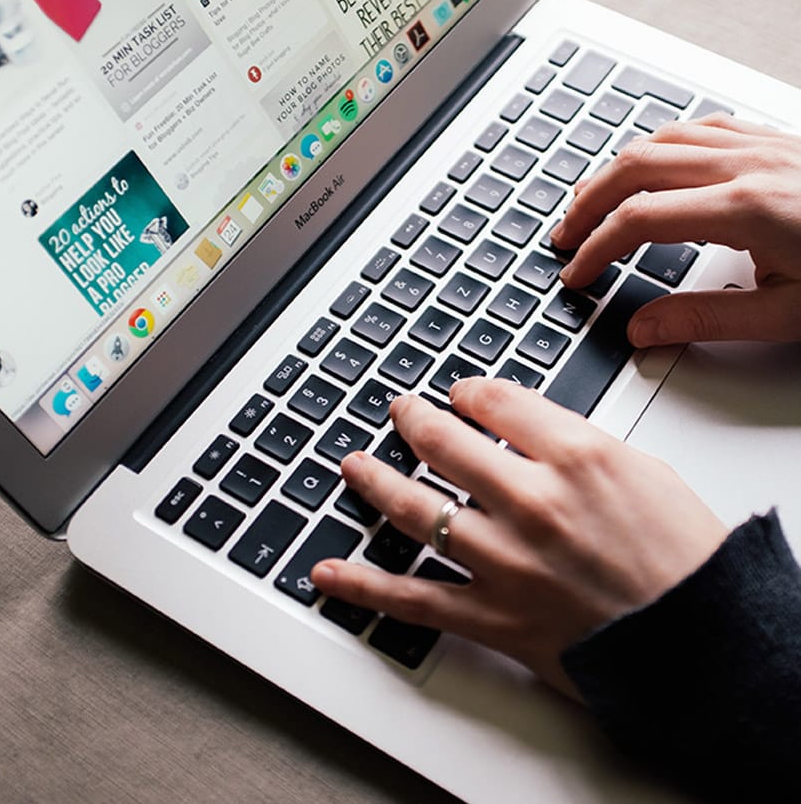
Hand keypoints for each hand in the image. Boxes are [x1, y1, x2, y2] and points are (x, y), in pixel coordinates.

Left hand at [312, 379, 726, 698]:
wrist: (705, 642)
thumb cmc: (685, 556)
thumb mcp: (642, 469)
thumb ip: (573, 442)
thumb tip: (522, 427)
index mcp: (576, 456)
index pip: (495, 401)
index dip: (469, 391)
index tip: (462, 395)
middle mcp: (533, 503)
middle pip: (444, 442)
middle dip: (415, 419)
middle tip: (400, 411)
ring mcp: (507, 562)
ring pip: (416, 510)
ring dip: (374, 481)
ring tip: (353, 465)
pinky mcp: (495, 617)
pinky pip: (415, 598)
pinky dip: (365, 585)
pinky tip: (329, 571)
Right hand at [552, 113, 800, 345]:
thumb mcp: (788, 313)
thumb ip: (708, 319)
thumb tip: (644, 328)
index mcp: (748, 208)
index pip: (640, 219)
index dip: (596, 248)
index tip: (578, 272)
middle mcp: (751, 165)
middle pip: (638, 165)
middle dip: (589, 202)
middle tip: (567, 233)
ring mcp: (764, 146)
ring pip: (664, 138)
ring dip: (618, 169)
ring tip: (592, 198)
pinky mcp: (777, 141)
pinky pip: (701, 127)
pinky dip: (660, 146)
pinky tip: (651, 163)